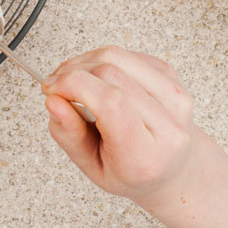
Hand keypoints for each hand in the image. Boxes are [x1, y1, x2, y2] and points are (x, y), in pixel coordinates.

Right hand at [42, 46, 227, 227]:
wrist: (172, 168)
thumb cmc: (131, 171)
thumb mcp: (93, 168)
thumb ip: (70, 136)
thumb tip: (53, 101)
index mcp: (145, 156)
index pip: (110, 102)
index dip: (74, 85)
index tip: (51, 90)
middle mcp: (168, 124)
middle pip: (112, 73)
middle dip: (73, 72)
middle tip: (56, 87)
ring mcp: (176, 97)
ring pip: (119, 57)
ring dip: (85, 62)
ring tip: (72, 80)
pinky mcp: (173, 77)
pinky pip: (129, 55)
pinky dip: (104, 61)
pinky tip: (99, 80)